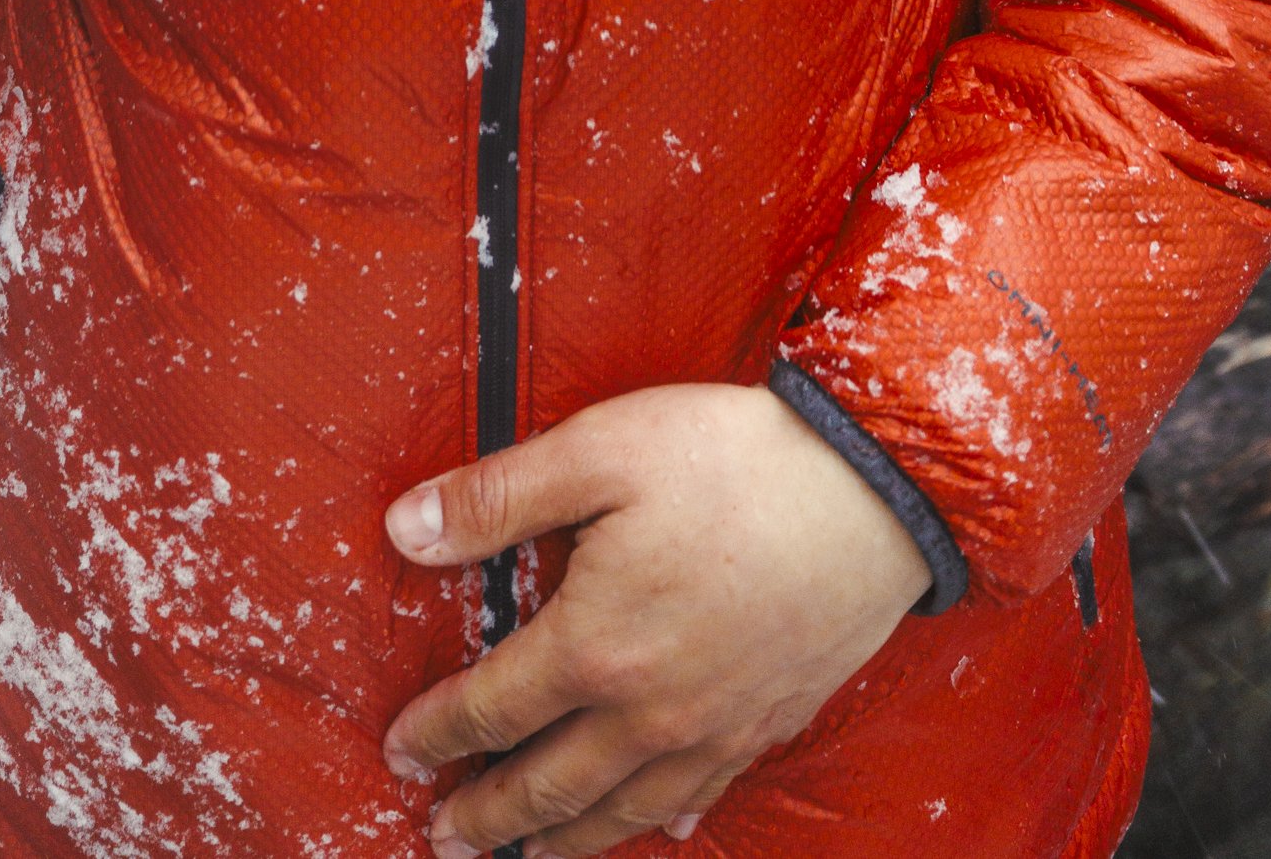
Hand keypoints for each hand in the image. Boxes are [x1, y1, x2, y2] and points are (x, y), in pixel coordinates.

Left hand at [380, 383, 931, 854]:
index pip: (492, 708)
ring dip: (561, 842)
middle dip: (487, 816)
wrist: (868, 491)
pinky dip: (658, 824)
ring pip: (620, 812)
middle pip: (548, 785)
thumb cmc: (732, 460)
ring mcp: (712, 730)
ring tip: (523, 857)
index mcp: (595, 646)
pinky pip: (700, 799)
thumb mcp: (598, 451)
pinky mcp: (766, 724)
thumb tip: (404, 531)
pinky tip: (650, 831)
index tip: (401, 750)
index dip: (438, 733)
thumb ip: (496, 499)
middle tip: (443, 835)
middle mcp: (649, 712)